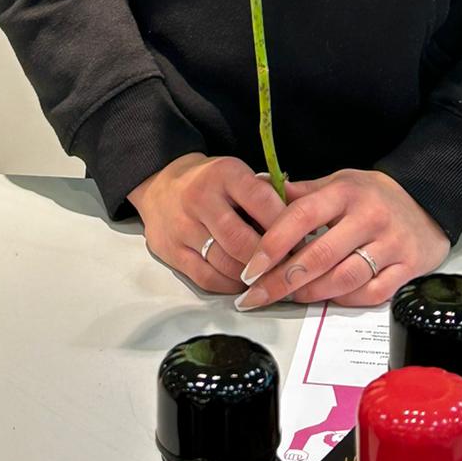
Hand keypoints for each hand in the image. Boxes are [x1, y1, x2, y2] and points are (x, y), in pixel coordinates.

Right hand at [127, 153, 287, 295]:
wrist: (160, 185)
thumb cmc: (210, 182)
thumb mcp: (237, 174)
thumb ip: (265, 194)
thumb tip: (300, 224)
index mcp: (224, 174)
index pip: (262, 201)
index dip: (286, 225)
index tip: (301, 240)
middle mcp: (201, 199)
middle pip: (243, 240)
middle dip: (270, 258)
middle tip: (287, 267)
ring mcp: (183, 227)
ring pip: (226, 263)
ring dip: (252, 276)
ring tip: (269, 277)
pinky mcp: (172, 252)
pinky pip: (207, 278)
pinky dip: (230, 286)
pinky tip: (243, 282)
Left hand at [235, 169, 449, 309]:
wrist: (427, 201)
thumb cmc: (373, 195)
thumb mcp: (339, 182)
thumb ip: (302, 194)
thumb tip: (260, 189)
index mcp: (346, 192)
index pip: (302, 216)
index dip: (272, 243)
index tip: (251, 268)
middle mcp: (369, 217)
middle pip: (319, 255)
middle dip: (282, 280)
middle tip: (256, 295)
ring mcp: (391, 243)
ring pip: (343, 279)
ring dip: (311, 293)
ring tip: (289, 297)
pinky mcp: (408, 267)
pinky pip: (371, 293)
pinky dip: (345, 301)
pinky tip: (328, 299)